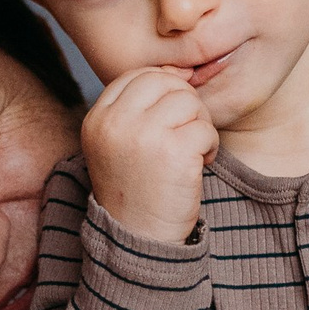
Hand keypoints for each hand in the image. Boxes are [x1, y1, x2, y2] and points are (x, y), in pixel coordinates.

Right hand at [82, 67, 217, 244]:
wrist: (139, 240)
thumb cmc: (136, 190)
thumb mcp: (120, 145)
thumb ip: (138, 108)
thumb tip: (178, 70)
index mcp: (98, 119)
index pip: (136, 75)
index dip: (163, 87)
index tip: (173, 115)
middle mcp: (115, 123)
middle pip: (164, 81)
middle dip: (185, 102)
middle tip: (188, 130)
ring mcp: (143, 135)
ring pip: (189, 101)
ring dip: (200, 125)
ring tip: (193, 151)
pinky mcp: (174, 151)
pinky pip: (205, 128)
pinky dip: (210, 147)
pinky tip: (200, 165)